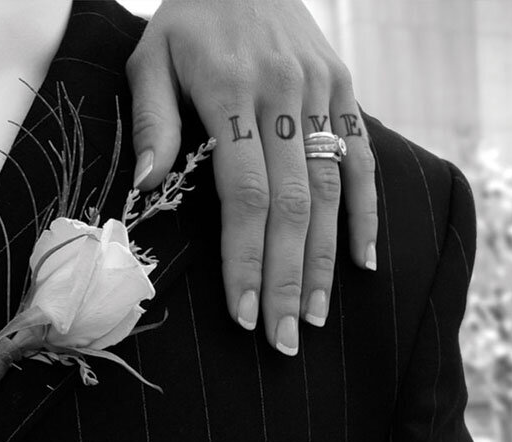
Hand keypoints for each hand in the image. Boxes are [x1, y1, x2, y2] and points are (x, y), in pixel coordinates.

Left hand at [127, 0, 377, 355]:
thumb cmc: (189, 18)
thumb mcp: (152, 54)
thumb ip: (152, 120)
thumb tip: (145, 187)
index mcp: (233, 92)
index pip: (245, 193)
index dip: (247, 257)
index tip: (242, 311)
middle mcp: (285, 95)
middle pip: (295, 205)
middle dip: (286, 278)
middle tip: (283, 339)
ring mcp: (322, 92)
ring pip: (333, 190)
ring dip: (325, 260)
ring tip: (314, 316)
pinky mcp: (344, 90)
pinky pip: (364, 157)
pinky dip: (366, 212)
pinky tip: (363, 262)